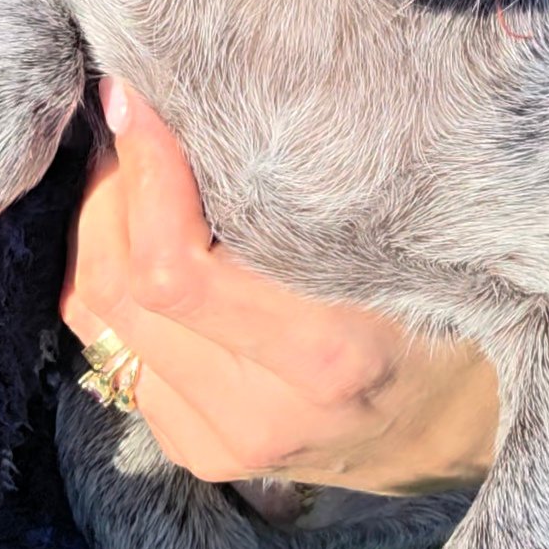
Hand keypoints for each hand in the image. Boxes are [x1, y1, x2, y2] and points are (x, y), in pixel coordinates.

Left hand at [60, 81, 498, 499]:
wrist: (450, 432)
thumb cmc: (441, 310)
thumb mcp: (399, 246)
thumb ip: (310, 195)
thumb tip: (204, 104)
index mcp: (327, 357)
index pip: (175, 268)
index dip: (144, 174)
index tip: (143, 100)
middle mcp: (260, 414)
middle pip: (122, 286)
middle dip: (114, 188)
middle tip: (136, 122)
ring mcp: (218, 442)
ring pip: (98, 313)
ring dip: (101, 225)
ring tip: (133, 167)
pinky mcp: (193, 447)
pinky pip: (106, 343)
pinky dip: (109, 274)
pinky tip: (138, 232)